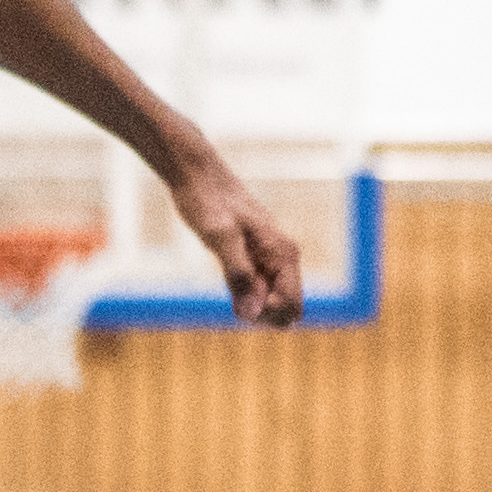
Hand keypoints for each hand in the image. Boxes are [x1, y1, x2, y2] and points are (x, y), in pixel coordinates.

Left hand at [171, 149, 308, 328]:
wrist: (198, 176)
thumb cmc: (208, 202)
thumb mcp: (219, 237)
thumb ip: (238, 274)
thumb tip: (251, 314)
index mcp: (283, 252)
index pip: (293, 305)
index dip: (267, 314)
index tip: (240, 302)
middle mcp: (283, 257)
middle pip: (286, 307)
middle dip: (261, 313)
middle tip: (232, 296)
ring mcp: (270, 258)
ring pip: (271, 300)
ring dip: (250, 304)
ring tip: (228, 282)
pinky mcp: (254, 257)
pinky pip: (258, 289)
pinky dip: (244, 294)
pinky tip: (228, 280)